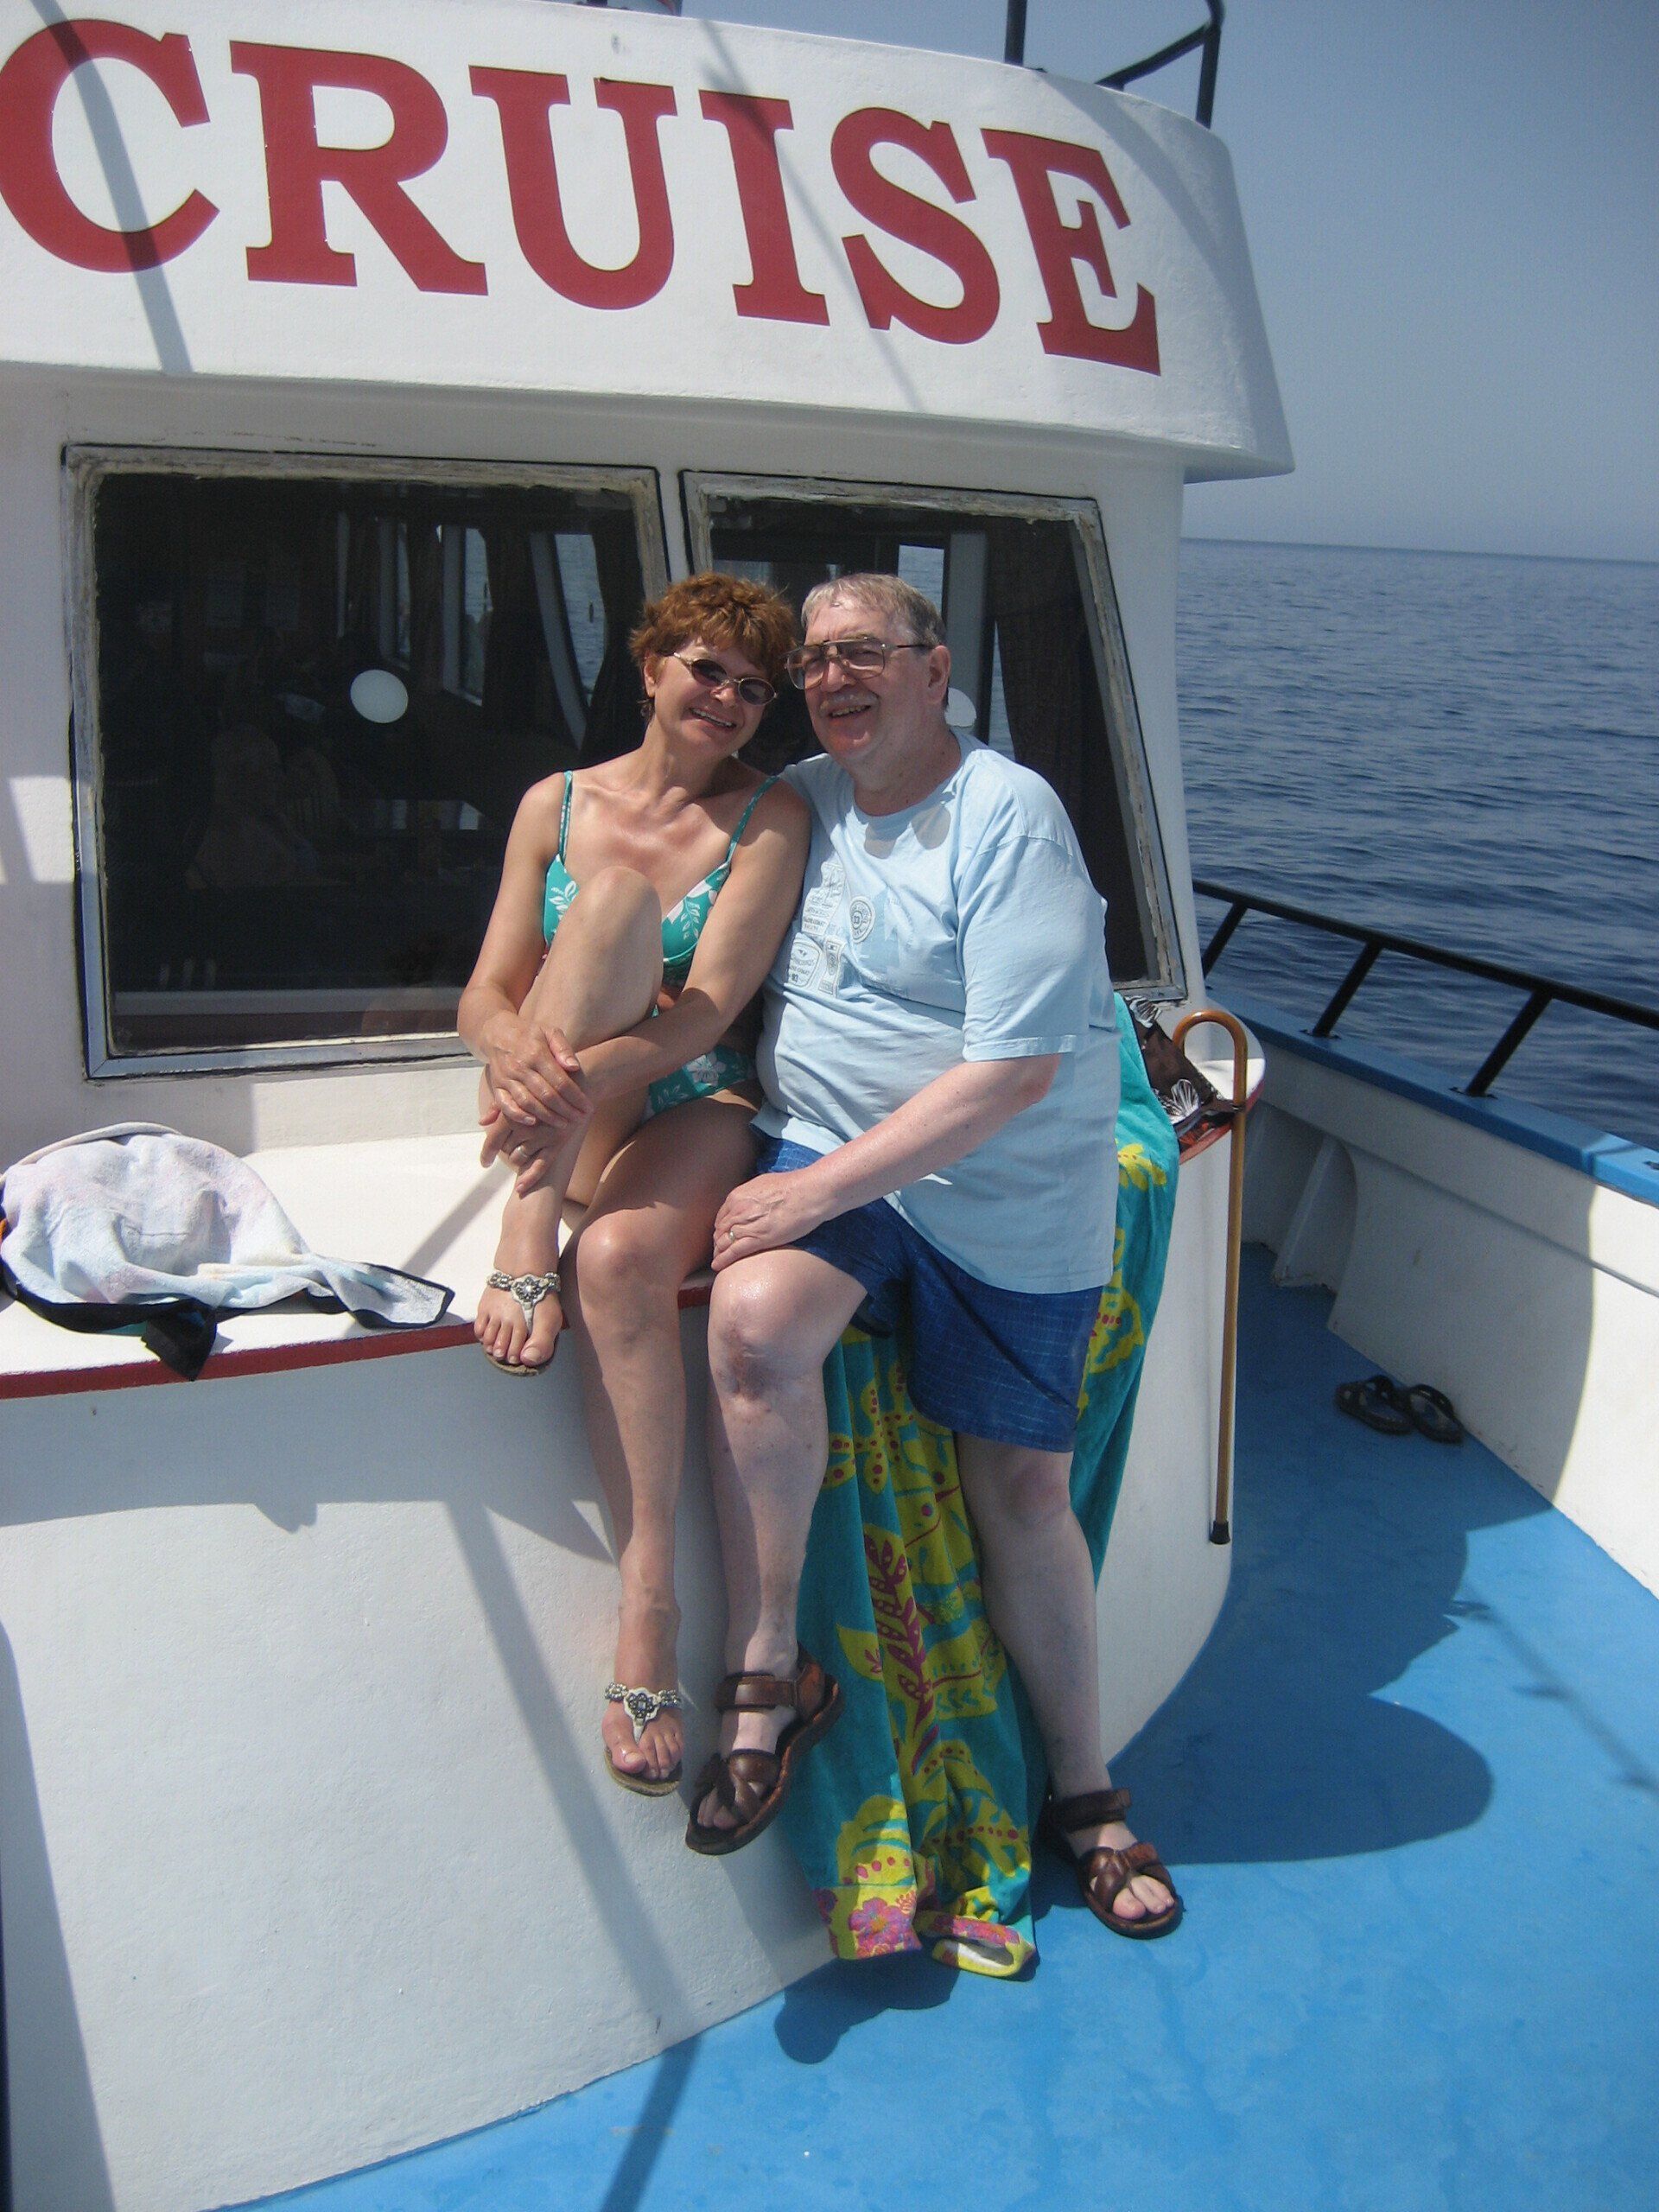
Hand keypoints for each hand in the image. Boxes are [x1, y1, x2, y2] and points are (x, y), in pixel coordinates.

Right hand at [482, 1018, 589, 1137]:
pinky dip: (517, 1115)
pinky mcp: (496, 1086)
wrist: (497, 1033)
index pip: (560, 1081)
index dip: (576, 1097)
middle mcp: (520, 1067)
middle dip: (566, 1110)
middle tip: (580, 1119)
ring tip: (563, 1124)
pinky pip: (505, 1105)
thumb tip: (575, 1067)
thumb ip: (563, 1049)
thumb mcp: (549, 1032)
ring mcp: (506, 1078)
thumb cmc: (530, 1034)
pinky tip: (533, 1122)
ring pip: (528, 1103)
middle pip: (546, 1095)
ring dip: (547, 1116)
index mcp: (536, 1053)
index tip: (588, 1107)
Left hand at [711, 1168, 833, 1269]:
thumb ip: (752, 1194)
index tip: (723, 1233)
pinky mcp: (758, 1239)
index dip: (721, 1227)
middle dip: (718, 1241)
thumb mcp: (764, 1183)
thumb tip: (752, 1200)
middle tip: (719, 1249)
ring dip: (719, 1252)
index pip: (722, 1216)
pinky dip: (723, 1260)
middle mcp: (737, 1210)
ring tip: (717, 1260)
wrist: (809, 1192)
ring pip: (724, 1242)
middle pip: (721, 1230)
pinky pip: (734, 1252)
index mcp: (738, 1196)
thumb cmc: (794, 1185)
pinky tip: (718, 1266)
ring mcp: (746, 1225)